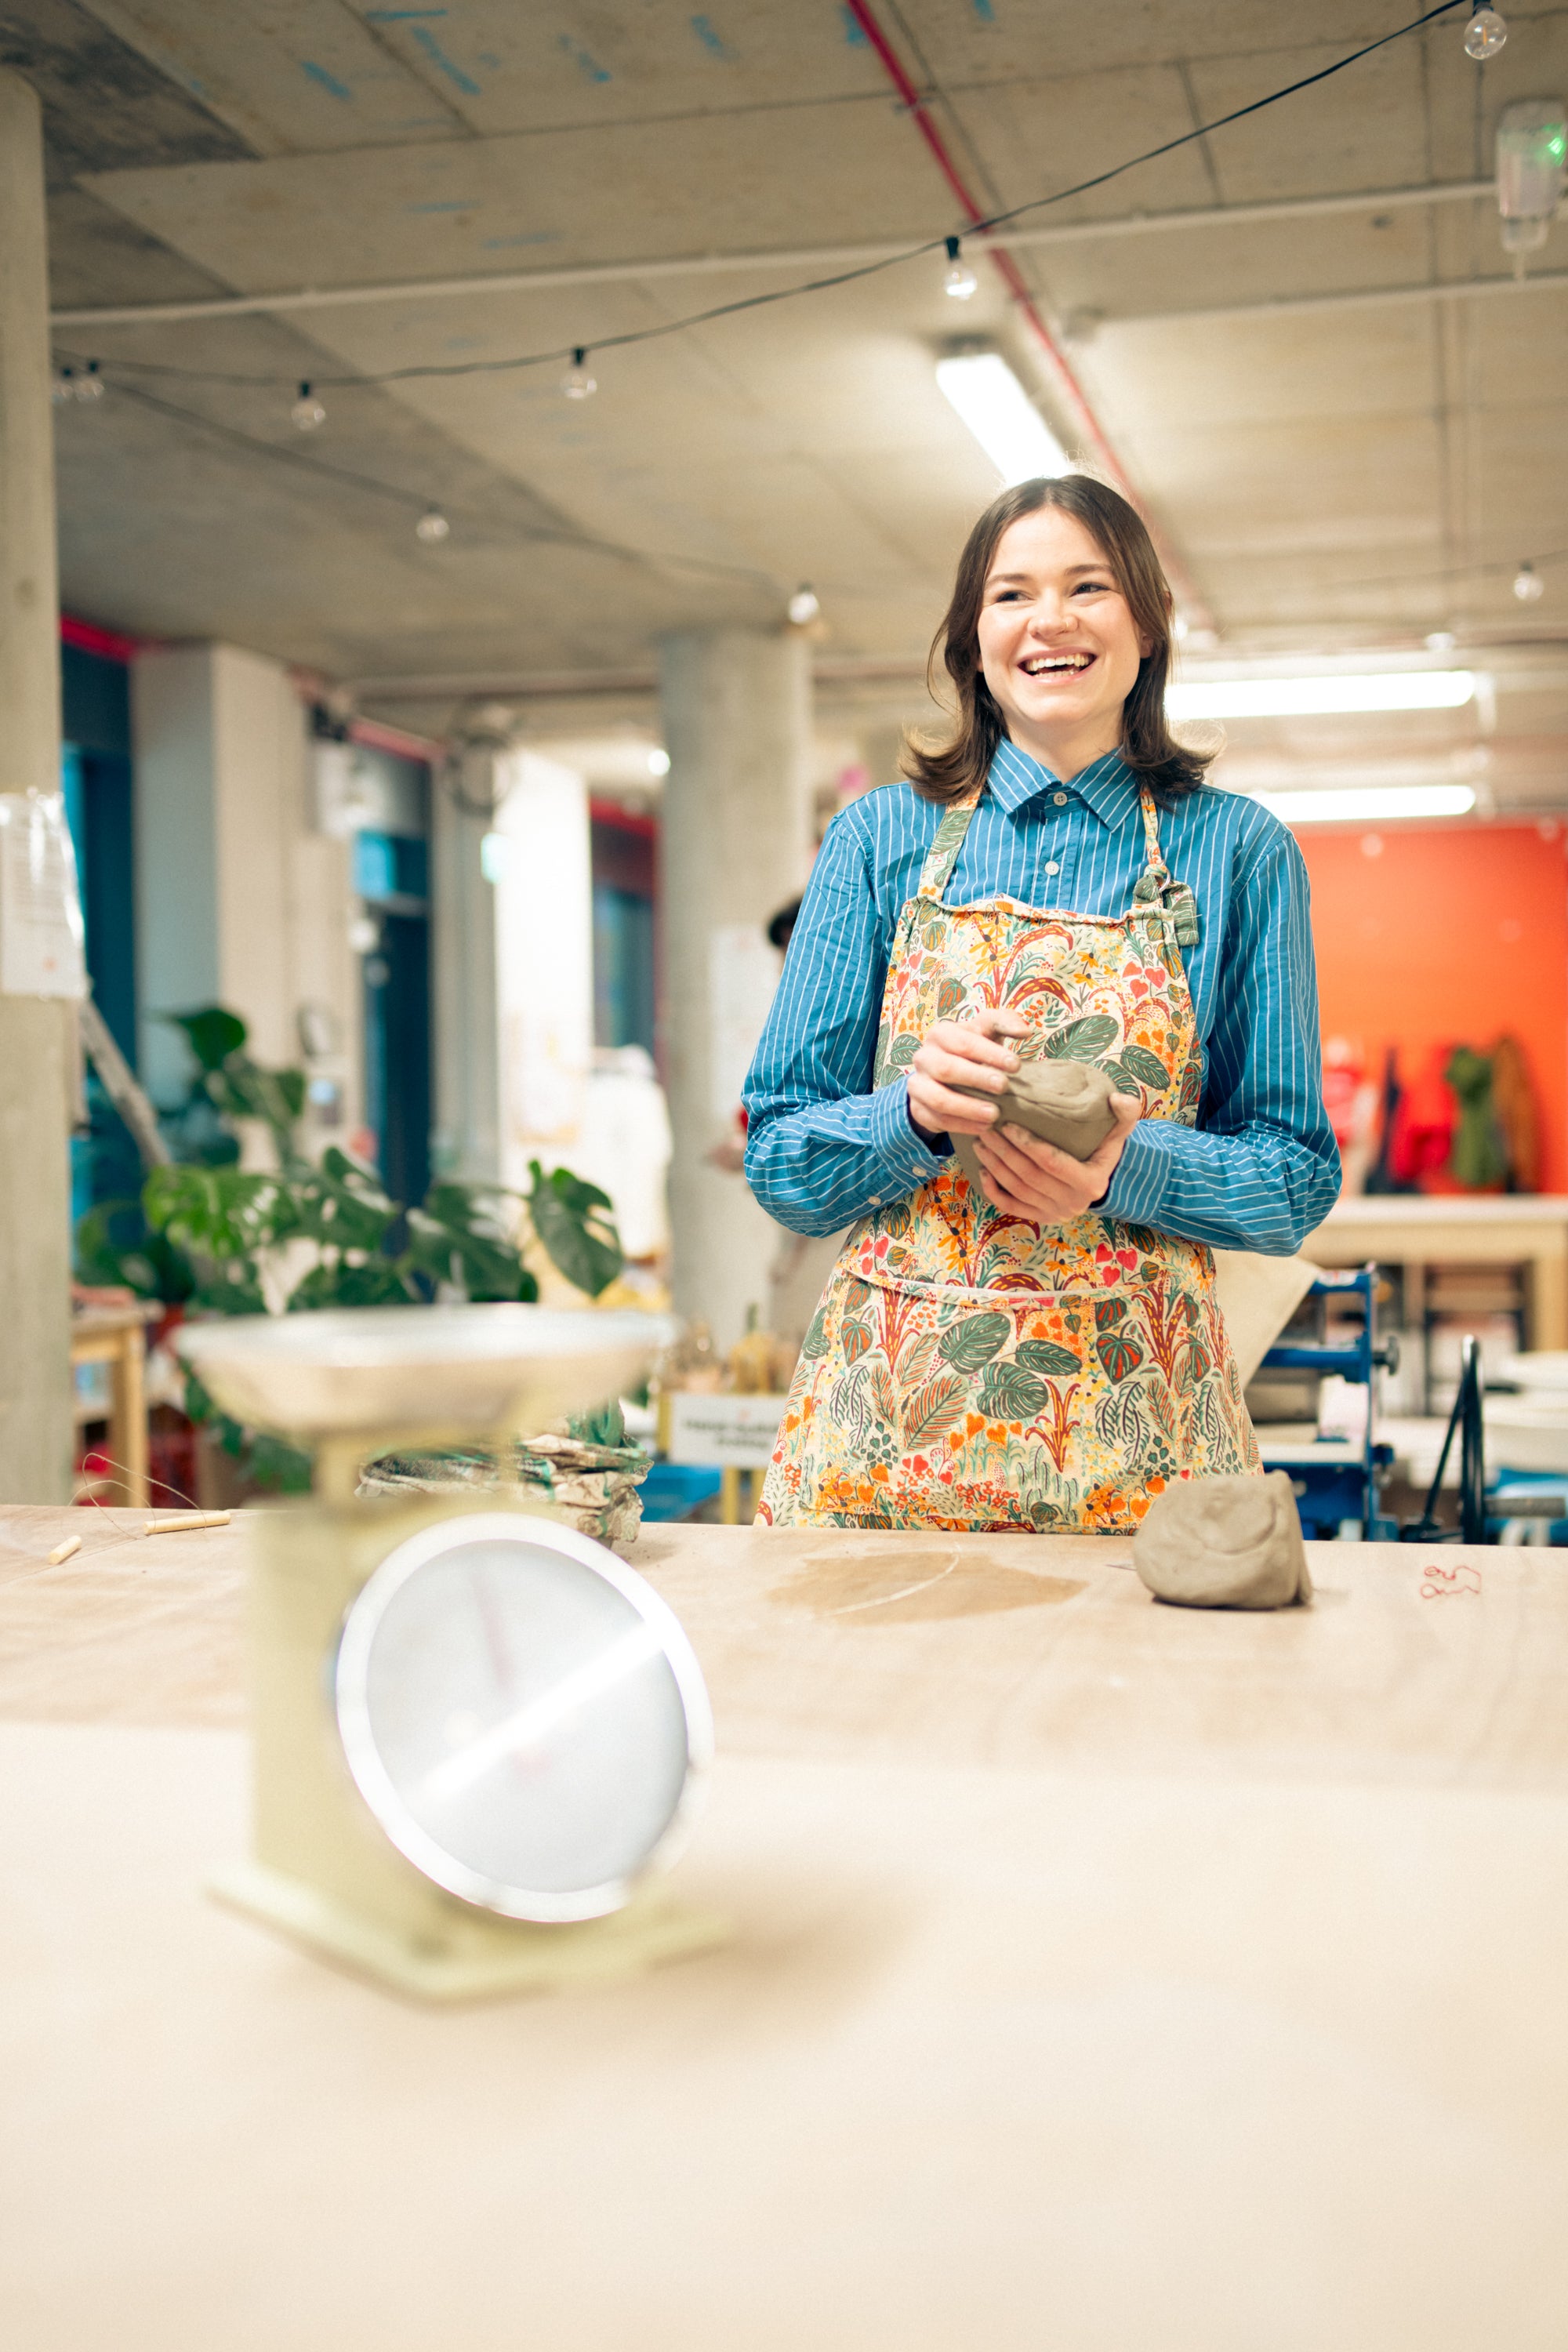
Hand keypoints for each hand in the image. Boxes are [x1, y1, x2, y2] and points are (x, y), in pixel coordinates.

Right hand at [908, 1007, 1028, 1144]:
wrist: (944, 1076)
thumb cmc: (972, 1051)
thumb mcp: (986, 1032)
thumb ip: (1005, 1022)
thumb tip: (1024, 1030)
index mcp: (940, 1034)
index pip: (964, 1042)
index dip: (990, 1053)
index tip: (1016, 1065)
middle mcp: (924, 1058)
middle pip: (947, 1069)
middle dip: (977, 1078)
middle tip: (1004, 1087)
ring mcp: (917, 1085)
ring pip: (939, 1098)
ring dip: (968, 1107)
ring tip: (994, 1114)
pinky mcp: (917, 1109)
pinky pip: (937, 1119)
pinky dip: (962, 1125)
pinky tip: (984, 1127)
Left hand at [972, 1092, 1141, 1222]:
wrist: (1102, 1178)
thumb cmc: (1105, 1148)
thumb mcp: (1121, 1130)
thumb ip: (1126, 1113)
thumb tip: (1116, 1098)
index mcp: (1091, 1182)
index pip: (1052, 1162)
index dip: (1027, 1144)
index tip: (1008, 1124)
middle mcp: (1073, 1203)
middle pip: (1030, 1176)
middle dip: (1003, 1152)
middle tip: (986, 1129)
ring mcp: (1056, 1213)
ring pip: (1017, 1190)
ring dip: (995, 1166)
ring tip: (980, 1143)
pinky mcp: (1042, 1219)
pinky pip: (1012, 1208)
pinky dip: (994, 1191)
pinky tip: (982, 1172)